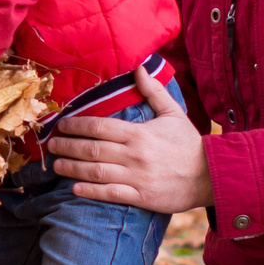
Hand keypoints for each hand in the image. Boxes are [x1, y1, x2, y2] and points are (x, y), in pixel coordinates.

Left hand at [44, 64, 212, 213]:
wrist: (212, 175)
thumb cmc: (189, 144)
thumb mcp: (173, 113)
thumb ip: (153, 92)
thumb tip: (138, 68)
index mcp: (138, 133)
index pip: (99, 126)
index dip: (76, 125)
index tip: (61, 125)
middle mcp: (134, 154)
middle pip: (91, 149)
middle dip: (67, 147)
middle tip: (51, 145)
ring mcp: (136, 177)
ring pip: (95, 172)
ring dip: (71, 169)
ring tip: (56, 166)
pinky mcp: (141, 196)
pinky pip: (110, 194)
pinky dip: (90, 191)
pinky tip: (74, 189)